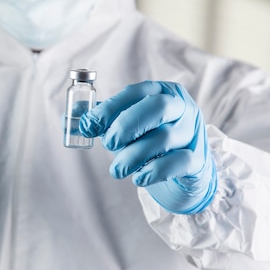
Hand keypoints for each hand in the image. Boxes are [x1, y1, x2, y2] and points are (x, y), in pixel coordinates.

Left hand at [79, 81, 216, 213]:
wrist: (184, 171)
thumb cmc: (150, 141)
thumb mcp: (127, 127)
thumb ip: (102, 122)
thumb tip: (72, 121)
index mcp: (163, 93)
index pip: (137, 92)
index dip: (111, 107)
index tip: (90, 124)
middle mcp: (182, 108)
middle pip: (158, 107)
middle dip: (127, 125)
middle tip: (108, 144)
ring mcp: (192, 133)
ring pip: (163, 138)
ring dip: (133, 155)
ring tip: (117, 170)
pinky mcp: (197, 160)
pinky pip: (178, 162)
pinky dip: (155, 171)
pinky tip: (139, 178)